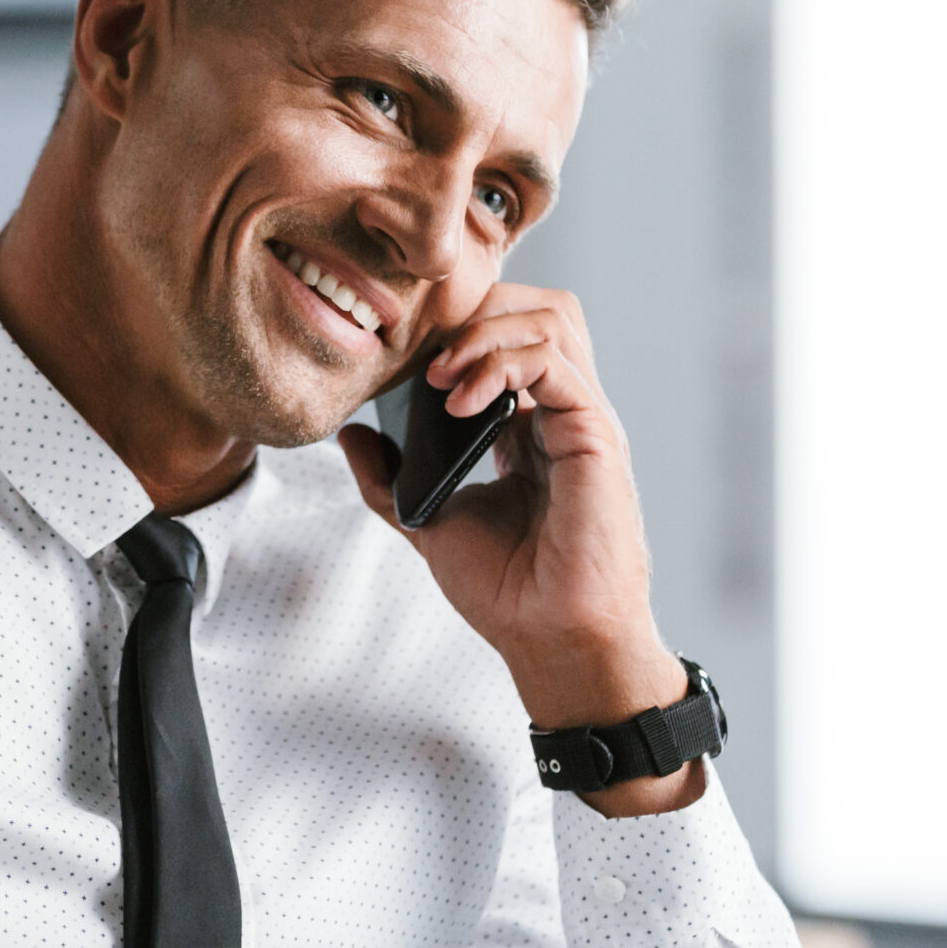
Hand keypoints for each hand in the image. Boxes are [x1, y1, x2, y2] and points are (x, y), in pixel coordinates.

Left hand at [338, 283, 692, 814]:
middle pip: (539, 307)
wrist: (551, 640)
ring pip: (552, 318)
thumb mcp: (430, 523)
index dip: (461, 326)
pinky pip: (553, 362)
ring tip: (436, 375)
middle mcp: (564, 412)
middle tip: (422, 352)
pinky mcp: (595, 434)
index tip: (406, 357)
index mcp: (532, 424)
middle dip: (475, 309)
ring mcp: (583, 419)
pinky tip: (457, 400)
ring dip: (483, 331)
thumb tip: (351, 436)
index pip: (511, 333)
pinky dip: (499, 364)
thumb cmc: (509, 591)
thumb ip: (390, 479)